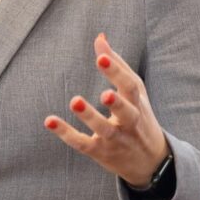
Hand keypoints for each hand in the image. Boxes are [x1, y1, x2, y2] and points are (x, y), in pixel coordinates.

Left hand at [43, 33, 168, 187]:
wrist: (150, 162)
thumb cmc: (139, 117)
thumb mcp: (134, 91)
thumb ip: (117, 64)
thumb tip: (99, 37)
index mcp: (138, 103)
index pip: (130, 86)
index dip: (116, 72)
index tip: (101, 57)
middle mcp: (130, 122)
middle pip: (126, 112)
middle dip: (117, 103)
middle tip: (104, 94)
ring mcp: (115, 139)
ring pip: (104, 130)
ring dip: (90, 117)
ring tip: (75, 100)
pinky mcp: (100, 152)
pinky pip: (82, 143)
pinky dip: (66, 134)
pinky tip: (49, 121)